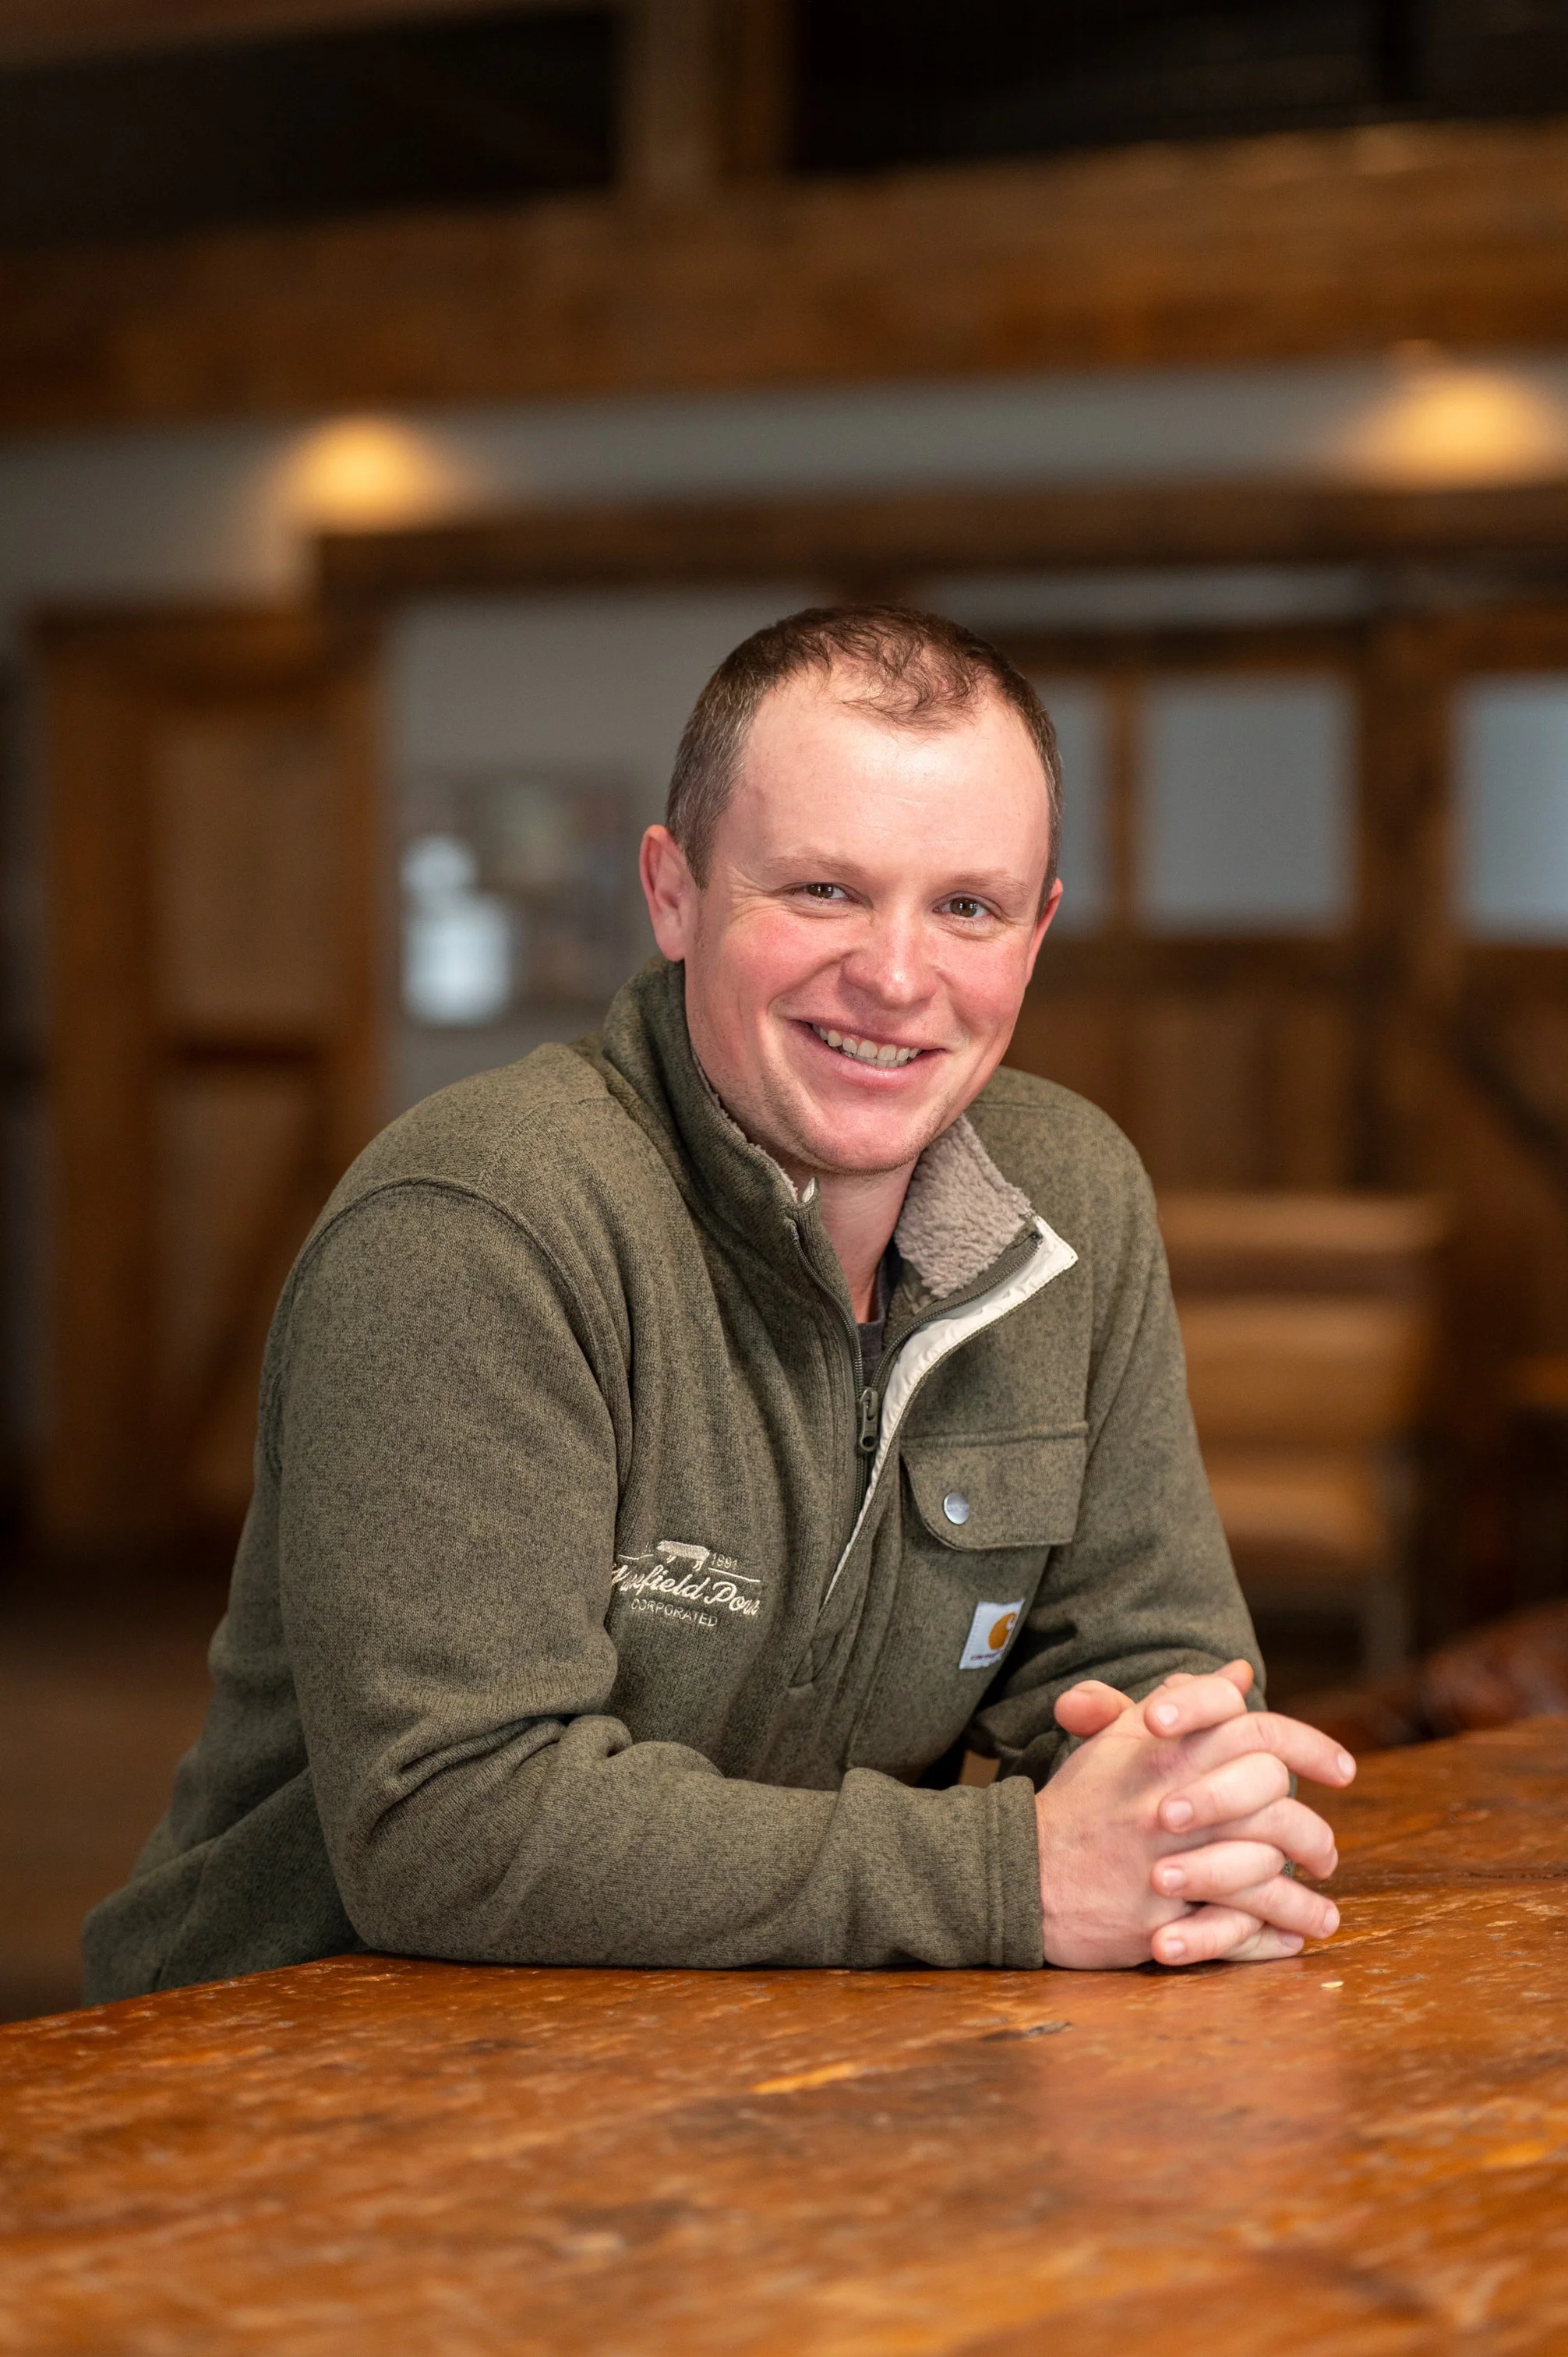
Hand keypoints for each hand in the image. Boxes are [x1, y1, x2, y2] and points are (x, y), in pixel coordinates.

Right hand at [1034, 1661, 1353, 1970]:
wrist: (1019, 1870)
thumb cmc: (1078, 1803)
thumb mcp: (1122, 1739)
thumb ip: (1183, 1704)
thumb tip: (1239, 1673)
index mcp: (1166, 1751)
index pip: (1259, 1733)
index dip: (1312, 1747)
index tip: (1345, 1770)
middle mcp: (1171, 1803)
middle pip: (1274, 1807)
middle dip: (1312, 1836)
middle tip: (1326, 1855)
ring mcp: (1166, 1865)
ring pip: (1263, 1875)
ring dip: (1301, 1900)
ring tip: (1324, 1912)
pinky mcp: (1159, 1922)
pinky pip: (1233, 1931)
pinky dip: (1270, 1938)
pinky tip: (1292, 1940)